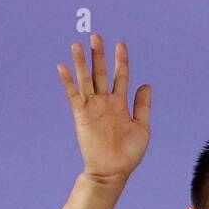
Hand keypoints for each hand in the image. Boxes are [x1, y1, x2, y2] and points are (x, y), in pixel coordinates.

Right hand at [56, 33, 151, 184]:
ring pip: (86, 80)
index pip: (120, 76)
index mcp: (121, 104)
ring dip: (81, 63)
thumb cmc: (128, 154)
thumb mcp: (142, 128)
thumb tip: (146, 84)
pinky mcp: (81, 116)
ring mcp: (93, 108)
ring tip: (77, 45)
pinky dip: (68, 82)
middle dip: (99, 55)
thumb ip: (142, 106)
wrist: (113, 172)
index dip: (121, 61)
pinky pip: (73, 96)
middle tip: (96, 36)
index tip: (120, 44)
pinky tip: (63, 67)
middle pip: (101, 73)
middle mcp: (105, 103)